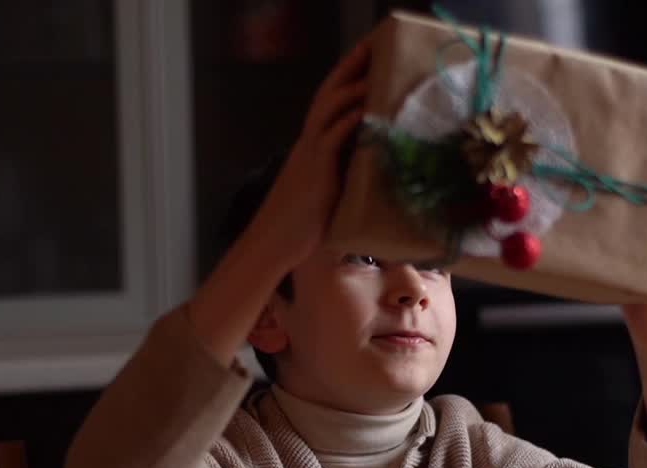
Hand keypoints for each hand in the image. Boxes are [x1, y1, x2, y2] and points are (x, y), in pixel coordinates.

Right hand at [239, 37, 371, 268]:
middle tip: (371, 44)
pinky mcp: (315, 171)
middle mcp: (309, 144)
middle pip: (328, 94)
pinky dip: (347, 120)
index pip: (329, 104)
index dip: (345, 79)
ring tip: (373, 69)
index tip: (366, 59)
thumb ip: (344, 178)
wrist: (273, 244)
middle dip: (349, 69)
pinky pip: (331, 138)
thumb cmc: (300, 227)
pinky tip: (363, 109)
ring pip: (328, 109)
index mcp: (312, 148)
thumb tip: (370, 176)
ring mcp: (310, 155)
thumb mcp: (328, 195)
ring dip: (351, 87)